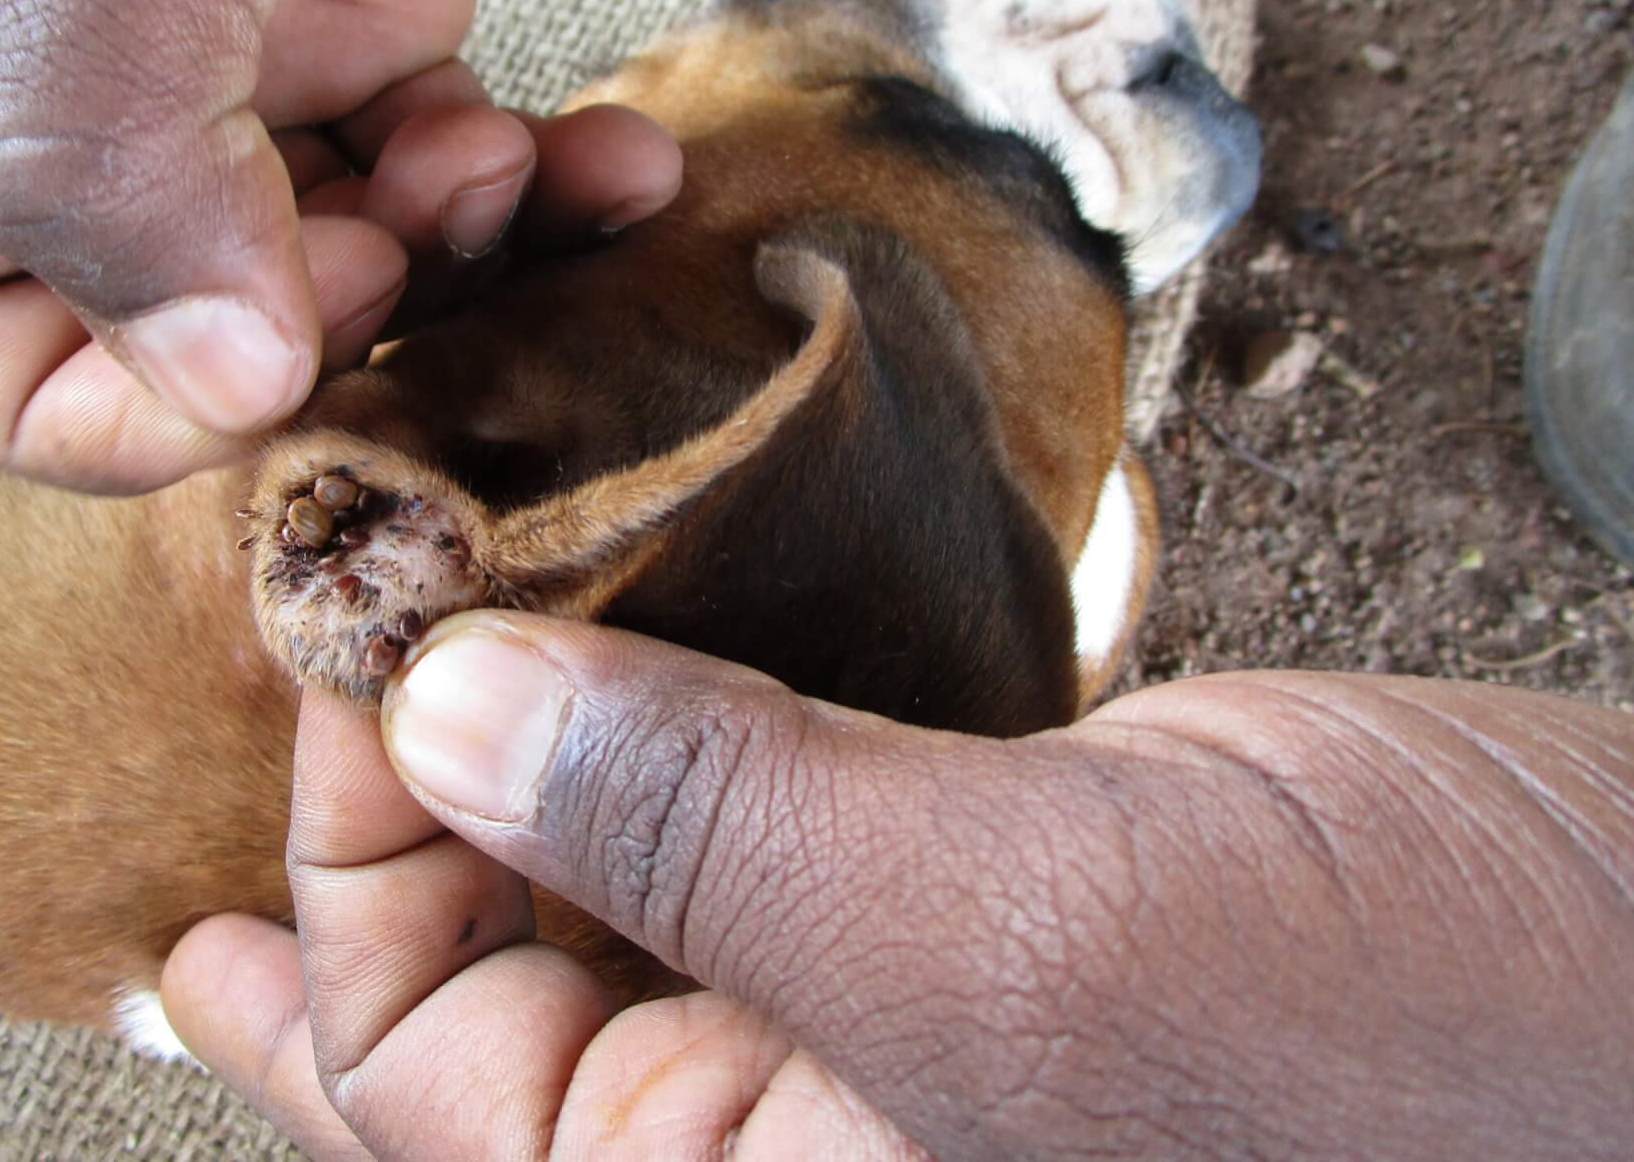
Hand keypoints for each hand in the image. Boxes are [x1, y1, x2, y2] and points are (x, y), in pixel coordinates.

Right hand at [0, 0, 675, 492]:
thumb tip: (212, 381)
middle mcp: (45, 50)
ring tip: (502, 155)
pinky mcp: (367, 7)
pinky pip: (436, 179)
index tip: (264, 365)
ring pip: (308, 268)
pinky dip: (529, 196)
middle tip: (411, 227)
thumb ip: (100, 126)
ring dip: (433, 261)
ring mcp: (216, 39)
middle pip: (142, 319)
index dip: (90, 405)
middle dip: (296, 317)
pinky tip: (612, 156)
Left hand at [164, 614, 1633, 1159]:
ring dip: (514, 743)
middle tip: (308, 631)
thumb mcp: (1017, 953)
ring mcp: (873, 1012)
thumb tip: (445, 703)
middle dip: (394, 808)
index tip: (329, 646)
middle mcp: (784, 1141)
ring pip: (612, 885)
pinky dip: (666, 705)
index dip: (345, 871)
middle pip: (491, 988)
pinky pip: (751, 807)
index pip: (428, 1081)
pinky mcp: (962, 888)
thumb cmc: (1419, 1052)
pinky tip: (597, 626)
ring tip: (403, 619)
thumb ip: (706, 841)